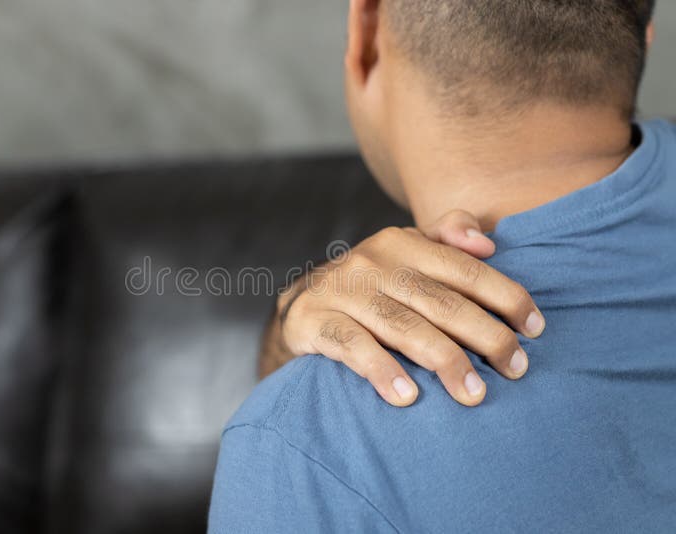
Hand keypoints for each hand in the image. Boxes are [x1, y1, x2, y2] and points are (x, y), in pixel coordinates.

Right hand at [272, 210, 544, 406]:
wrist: (299, 304)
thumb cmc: (370, 283)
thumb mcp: (404, 251)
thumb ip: (446, 238)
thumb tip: (488, 243)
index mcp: (402, 242)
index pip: (464, 268)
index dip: (505, 296)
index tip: (535, 328)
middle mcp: (372, 262)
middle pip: (439, 300)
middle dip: (484, 335)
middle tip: (516, 368)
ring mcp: (342, 291)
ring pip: (402, 325)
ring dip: (443, 360)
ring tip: (473, 394)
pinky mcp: (313, 321)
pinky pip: (351, 347)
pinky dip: (381, 370)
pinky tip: (407, 397)